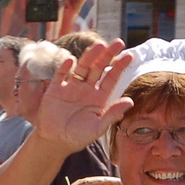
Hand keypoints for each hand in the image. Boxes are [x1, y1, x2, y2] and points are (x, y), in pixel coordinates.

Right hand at [32, 38, 136, 154]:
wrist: (54, 142)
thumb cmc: (78, 137)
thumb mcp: (98, 128)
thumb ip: (113, 114)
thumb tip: (130, 101)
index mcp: (99, 97)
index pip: (111, 78)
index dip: (120, 67)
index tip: (130, 56)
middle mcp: (86, 89)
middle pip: (98, 68)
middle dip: (108, 55)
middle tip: (118, 42)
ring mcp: (70, 88)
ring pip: (82, 68)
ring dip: (90, 57)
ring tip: (98, 46)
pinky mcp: (55, 90)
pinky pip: (60, 76)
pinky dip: (65, 68)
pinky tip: (71, 60)